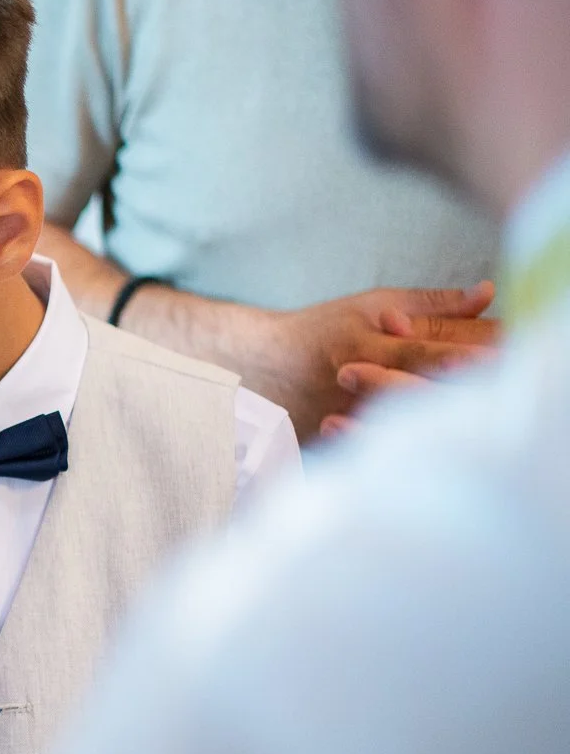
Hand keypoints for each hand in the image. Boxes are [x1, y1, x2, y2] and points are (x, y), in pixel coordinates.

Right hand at [238, 282, 497, 437]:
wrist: (255, 365)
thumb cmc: (321, 331)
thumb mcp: (371, 305)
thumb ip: (432, 303)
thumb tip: (489, 293)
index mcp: (371, 342)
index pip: (425, 350)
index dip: (460, 356)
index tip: (497, 360)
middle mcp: (358, 378)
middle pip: (413, 389)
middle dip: (453, 390)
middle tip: (494, 391)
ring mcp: (341, 413)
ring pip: (388, 425)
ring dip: (423, 426)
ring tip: (458, 428)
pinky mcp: (327, 441)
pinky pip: (360, 452)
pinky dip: (387, 456)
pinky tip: (418, 460)